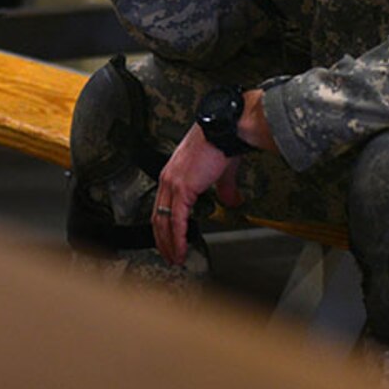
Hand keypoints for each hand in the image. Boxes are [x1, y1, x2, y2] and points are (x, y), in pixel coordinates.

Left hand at [152, 125, 242, 264]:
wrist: (224, 130)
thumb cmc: (222, 143)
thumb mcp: (220, 172)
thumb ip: (223, 189)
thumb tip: (231, 201)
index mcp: (174, 173)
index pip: (162, 206)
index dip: (164, 227)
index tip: (169, 241)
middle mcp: (168, 179)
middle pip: (158, 217)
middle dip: (163, 241)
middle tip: (169, 256)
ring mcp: (173, 184)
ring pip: (164, 222)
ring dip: (169, 244)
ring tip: (175, 258)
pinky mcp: (182, 189)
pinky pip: (176, 220)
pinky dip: (178, 238)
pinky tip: (181, 249)